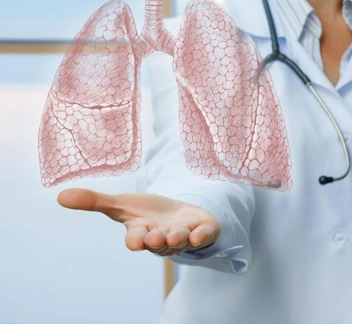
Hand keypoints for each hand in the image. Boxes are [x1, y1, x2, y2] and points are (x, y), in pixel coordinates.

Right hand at [57, 188, 220, 255]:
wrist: (180, 215)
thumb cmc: (149, 213)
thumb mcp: (122, 205)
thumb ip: (95, 202)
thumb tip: (60, 196)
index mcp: (142, 232)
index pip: (136, 238)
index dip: (135, 239)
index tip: (134, 240)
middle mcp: (162, 237)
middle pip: (158, 242)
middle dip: (156, 241)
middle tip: (155, 237)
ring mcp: (183, 235)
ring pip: (180, 240)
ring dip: (178, 238)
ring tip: (175, 235)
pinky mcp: (202, 231)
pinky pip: (203, 236)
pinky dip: (202, 236)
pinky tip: (198, 233)